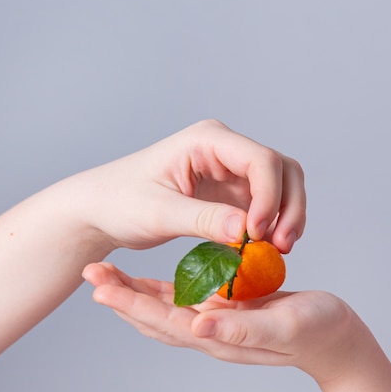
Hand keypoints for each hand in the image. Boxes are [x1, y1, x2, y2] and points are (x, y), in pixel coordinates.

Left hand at [71, 119, 305, 252]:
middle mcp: (224, 149)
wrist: (102, 210)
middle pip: (280, 169)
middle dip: (288, 206)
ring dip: (284, 217)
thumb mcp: (158, 213)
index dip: (270, 196)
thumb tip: (248, 230)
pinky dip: (269, 227)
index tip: (258, 234)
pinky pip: (262, 206)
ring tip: (278, 251)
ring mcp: (229, 170)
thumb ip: (204, 219)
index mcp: (206, 140)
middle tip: (283, 246)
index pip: (260, 159)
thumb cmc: (119, 201)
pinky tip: (263, 250)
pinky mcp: (228, 192)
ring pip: (278, 187)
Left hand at [82, 261, 368, 383]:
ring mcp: (216, 322)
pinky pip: (184, 300)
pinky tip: (147, 281)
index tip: (99, 287)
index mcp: (219, 336)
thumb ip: (241, 328)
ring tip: (107, 274)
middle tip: (90, 274)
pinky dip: (159, 291)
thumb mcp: (283, 326)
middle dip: (121, 296)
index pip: (164, 320)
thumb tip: (197, 326)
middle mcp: (210, 332)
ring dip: (133, 293)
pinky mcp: (225, 310)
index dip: (131, 304)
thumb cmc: (317, 331)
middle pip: (154, 316)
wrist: (337, 341)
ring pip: (163, 308)